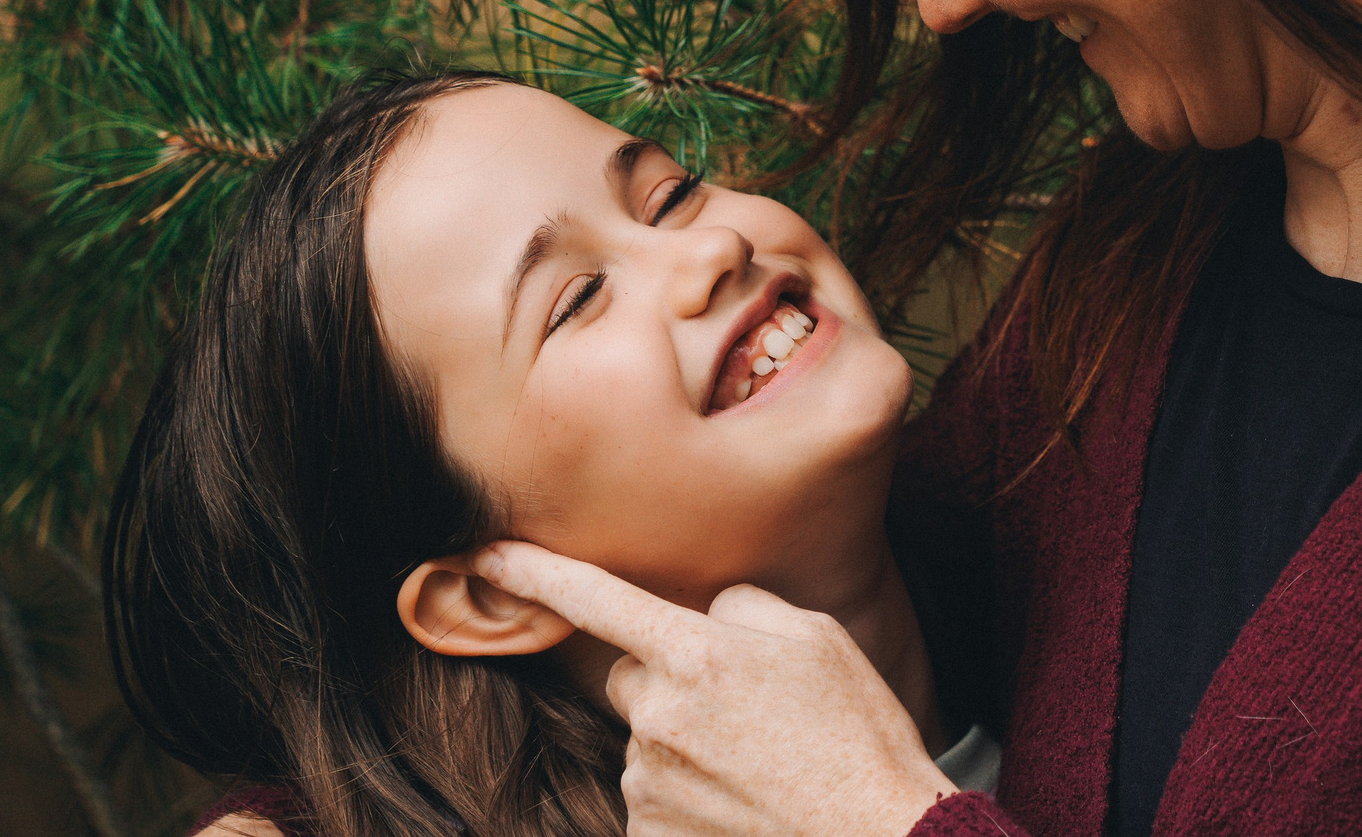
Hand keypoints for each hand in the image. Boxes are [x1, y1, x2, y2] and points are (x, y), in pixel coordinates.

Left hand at [474, 542, 957, 836]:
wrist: (880, 836)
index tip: (481, 554)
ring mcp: (649, 783)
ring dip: (685, 743)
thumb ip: (742, 608)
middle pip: (632, 676)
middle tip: (746, 709)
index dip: (533, 573)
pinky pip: (652, 797)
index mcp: (698, 654)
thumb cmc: (856, 734)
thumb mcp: (817, 637)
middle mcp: (658, 717)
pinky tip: (741, 803)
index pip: (596, 601)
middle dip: (671, 681)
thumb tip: (706, 614)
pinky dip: (687, 796)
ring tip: (760, 763)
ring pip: (646, 739)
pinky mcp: (649, 835)